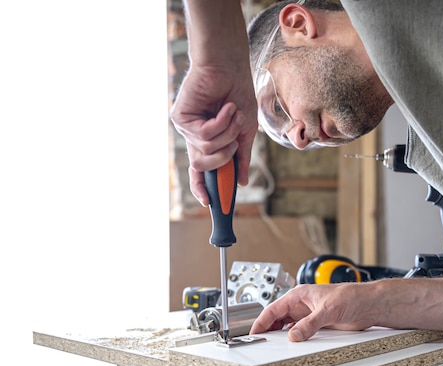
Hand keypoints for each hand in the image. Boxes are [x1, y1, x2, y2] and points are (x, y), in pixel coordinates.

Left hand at [171, 65, 257, 205]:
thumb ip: (242, 157)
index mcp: (208, 143)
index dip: (203, 189)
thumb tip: (243, 182)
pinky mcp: (180, 118)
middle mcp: (194, 138)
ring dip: (227, 133)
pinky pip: (203, 135)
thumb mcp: (246, 132)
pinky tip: (225, 108)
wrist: (230, 68)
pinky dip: (220, 123)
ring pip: (206, 150)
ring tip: (232, 113)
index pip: (200, 172)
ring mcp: (186, 128)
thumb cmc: (238, 95)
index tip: (210, 204)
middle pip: (202, 166)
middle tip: (235, 139)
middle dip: (225, 155)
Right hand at [249, 283, 379, 341]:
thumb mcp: (328, 310)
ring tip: (272, 346)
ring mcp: (309, 316)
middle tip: (260, 342)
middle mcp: (302, 305)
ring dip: (281, 335)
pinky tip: (292, 346)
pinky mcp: (318, 325)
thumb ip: (309, 324)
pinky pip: (301, 333)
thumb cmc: (351, 296)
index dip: (262, 321)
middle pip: (278, 318)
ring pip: (288, 327)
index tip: (254, 332)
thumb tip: (294, 335)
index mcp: (299, 295)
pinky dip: (294, 340)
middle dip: (268, 329)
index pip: (274, 309)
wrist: (369, 304)